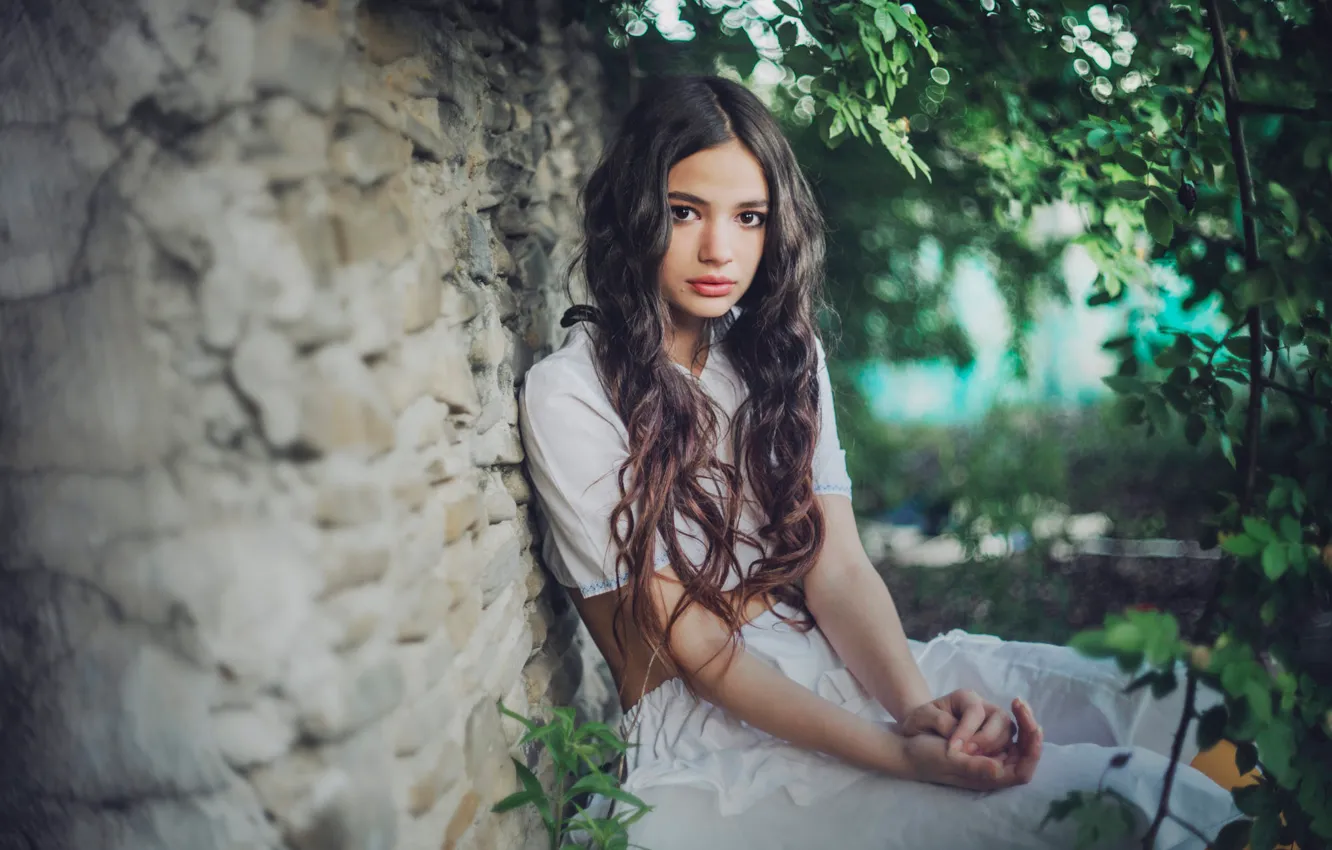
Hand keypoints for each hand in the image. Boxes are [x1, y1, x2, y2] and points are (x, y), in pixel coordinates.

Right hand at [900, 698, 1042, 790]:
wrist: (906, 745)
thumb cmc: (926, 757)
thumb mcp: (947, 760)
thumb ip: (973, 766)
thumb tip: (998, 770)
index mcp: (988, 777)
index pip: (1022, 771)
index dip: (1033, 751)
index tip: (1035, 727)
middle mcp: (992, 763)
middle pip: (1024, 750)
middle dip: (1025, 728)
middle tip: (1019, 703)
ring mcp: (988, 748)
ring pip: (1012, 733)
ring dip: (1003, 722)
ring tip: (981, 716)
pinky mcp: (980, 732)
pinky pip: (1001, 723)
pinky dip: (1006, 714)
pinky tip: (1008, 704)